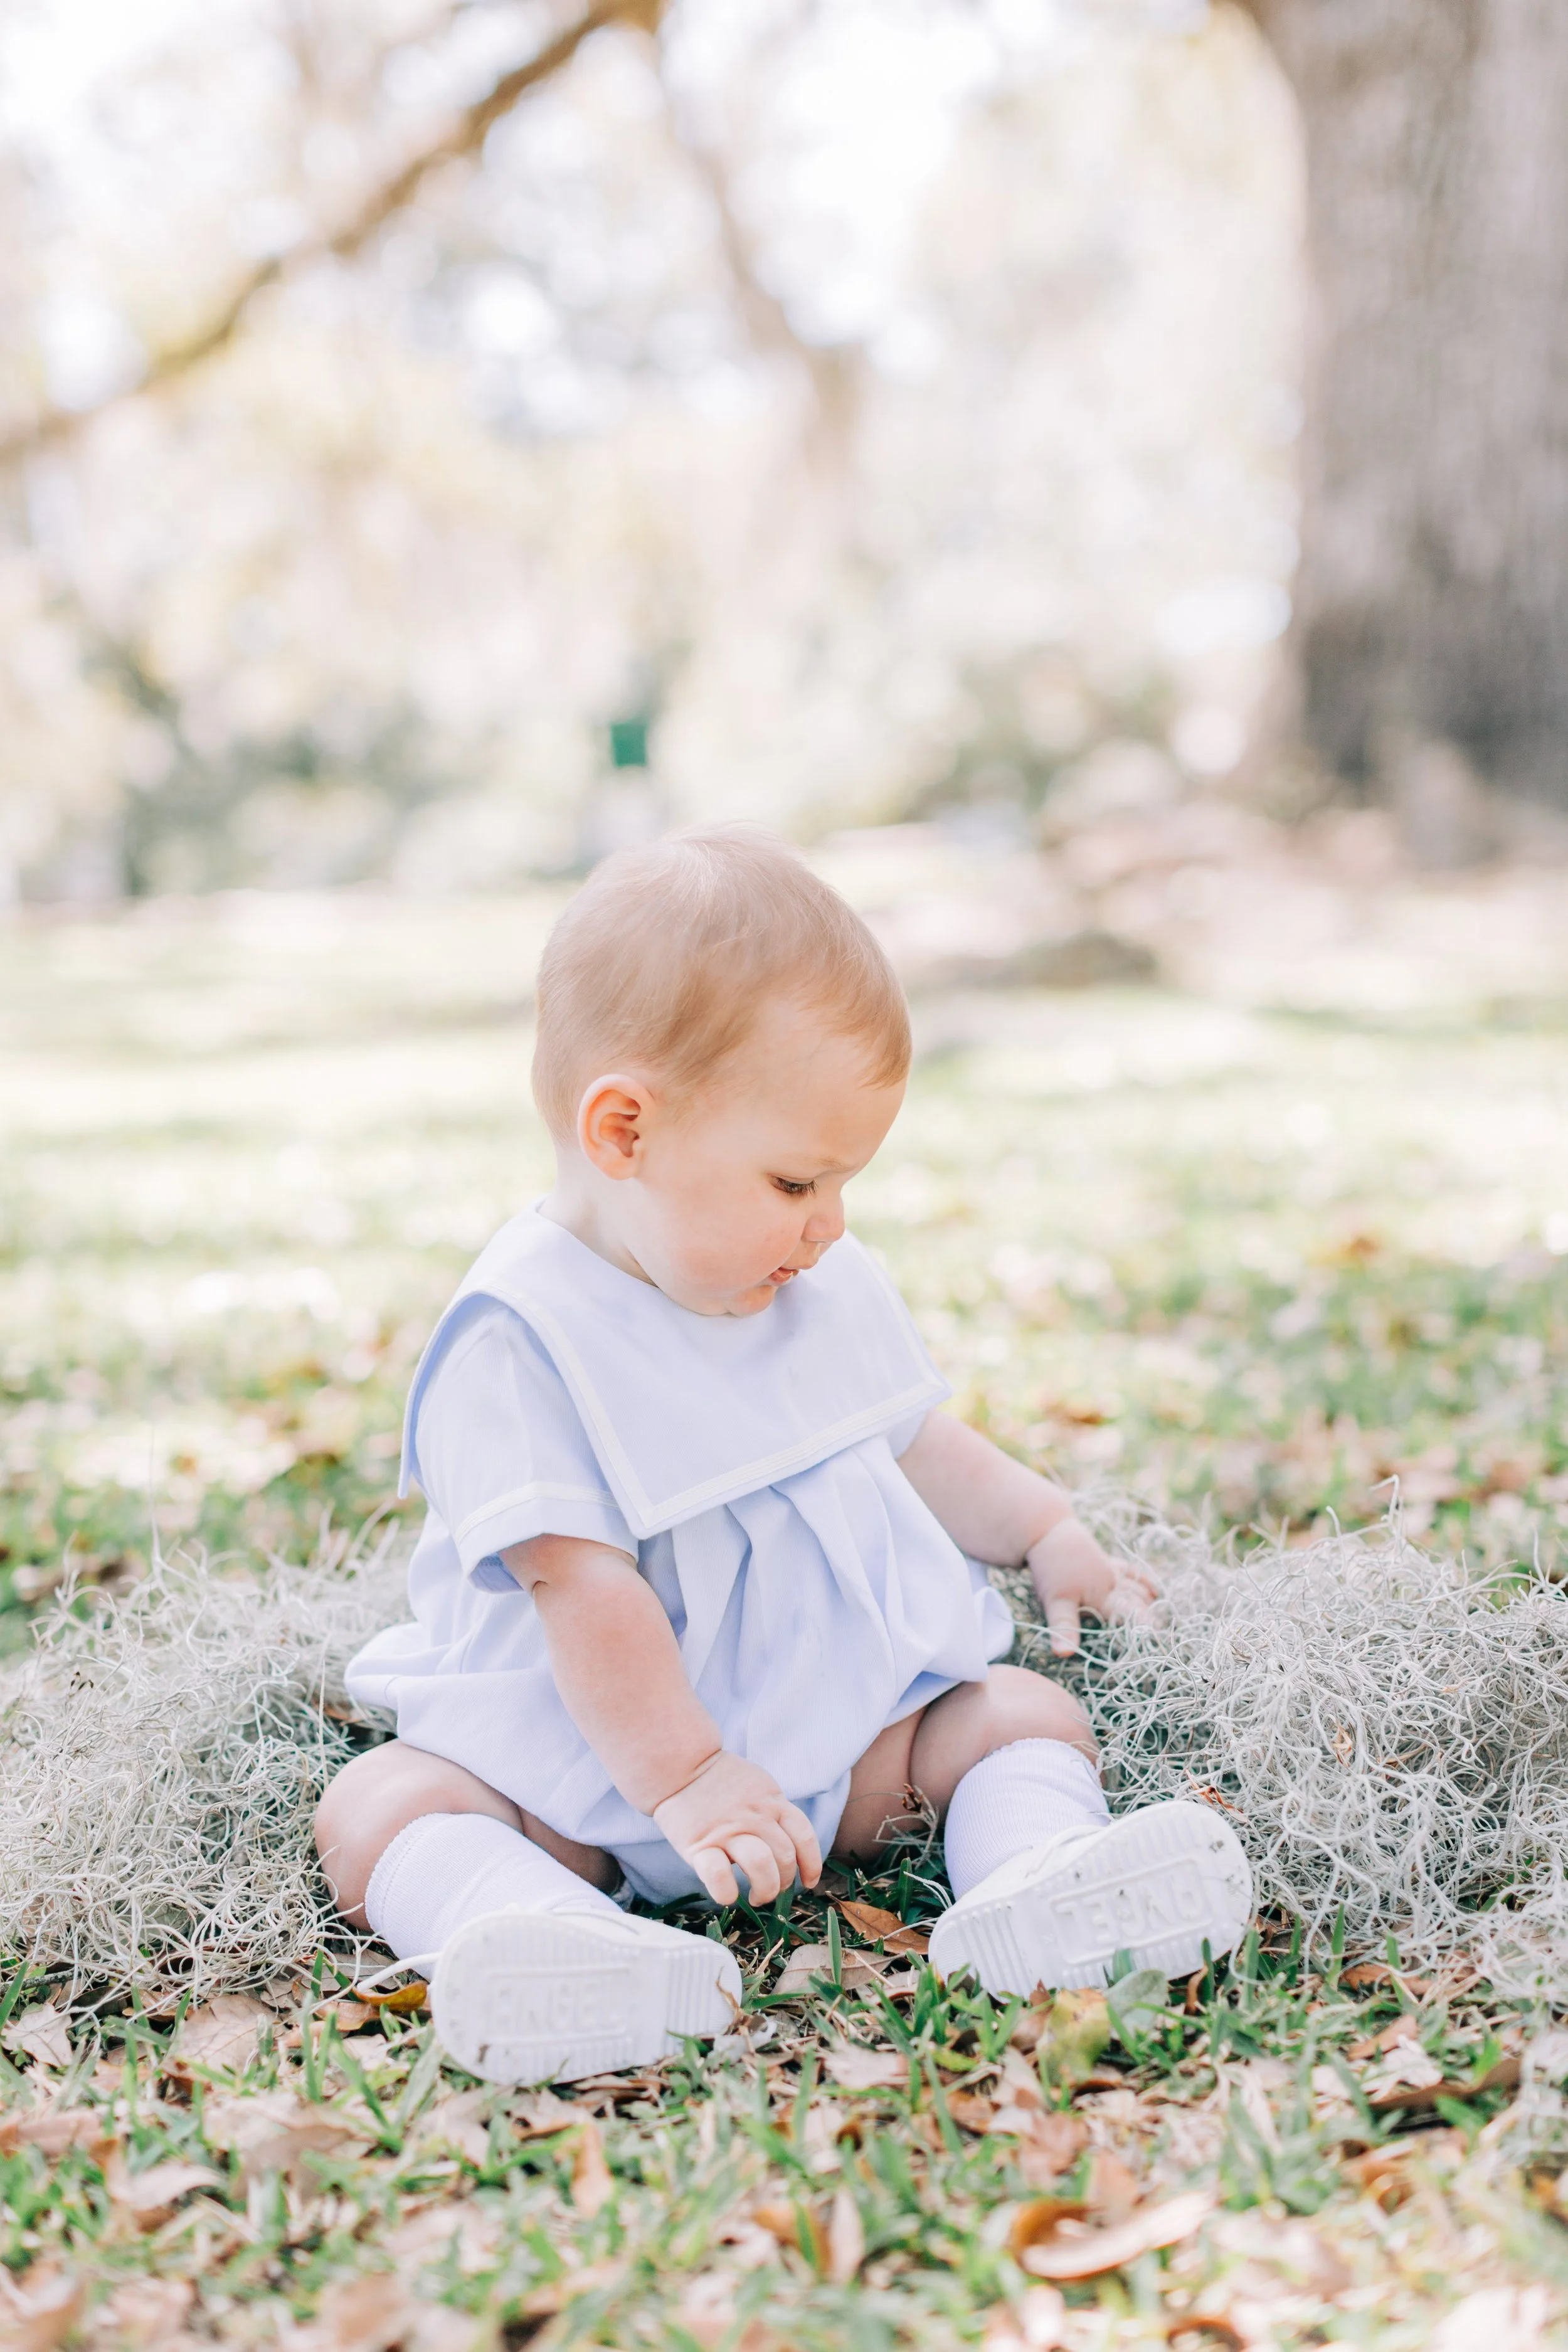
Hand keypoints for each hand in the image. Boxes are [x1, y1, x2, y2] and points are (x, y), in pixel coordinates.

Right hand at [653, 1750, 822, 1905]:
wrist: (680, 1765)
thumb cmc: (720, 1780)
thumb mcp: (758, 1785)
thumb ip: (775, 1809)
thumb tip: (792, 1842)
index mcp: (772, 1802)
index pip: (804, 1837)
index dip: (811, 1864)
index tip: (808, 1881)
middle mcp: (754, 1817)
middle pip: (784, 1858)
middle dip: (783, 1882)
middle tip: (770, 1888)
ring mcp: (728, 1831)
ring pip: (761, 1867)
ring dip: (765, 1890)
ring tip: (755, 1896)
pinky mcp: (700, 1845)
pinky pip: (719, 1877)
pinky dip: (727, 1893)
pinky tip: (728, 1894)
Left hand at [1027, 1516, 1154, 1656]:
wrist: (1048, 1531)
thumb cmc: (1052, 1569)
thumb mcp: (1055, 1601)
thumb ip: (1064, 1628)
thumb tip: (1064, 1654)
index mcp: (1103, 1597)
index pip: (1129, 1616)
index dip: (1144, 1628)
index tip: (1158, 1641)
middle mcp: (1112, 1584)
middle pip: (1137, 1602)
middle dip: (1150, 1618)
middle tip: (1164, 1635)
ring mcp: (1111, 1571)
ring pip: (1137, 1588)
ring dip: (1149, 1602)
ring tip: (1161, 1618)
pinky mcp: (1106, 1561)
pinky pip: (1131, 1572)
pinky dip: (1143, 1581)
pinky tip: (1153, 1589)